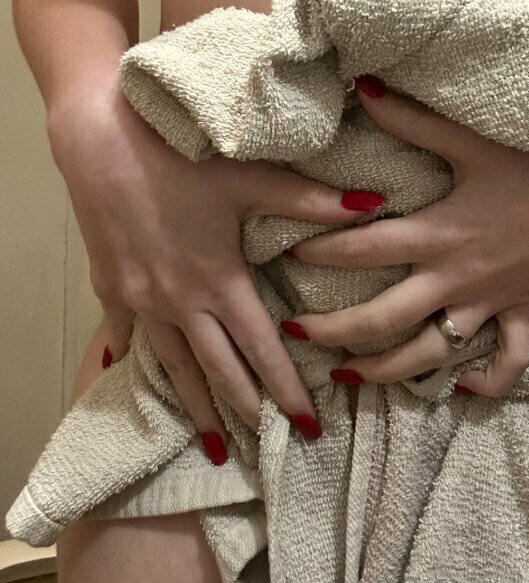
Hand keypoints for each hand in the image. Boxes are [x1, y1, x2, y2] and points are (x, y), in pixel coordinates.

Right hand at [47, 82, 382, 454]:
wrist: (101, 138)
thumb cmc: (180, 156)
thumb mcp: (251, 178)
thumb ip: (311, 201)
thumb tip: (373, 203)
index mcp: (219, 281)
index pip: (262, 349)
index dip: (287, 389)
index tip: (307, 425)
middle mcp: (179, 302)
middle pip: (219, 369)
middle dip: (247, 409)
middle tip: (269, 443)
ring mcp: (139, 299)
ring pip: (173, 365)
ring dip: (196, 405)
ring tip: (214, 442)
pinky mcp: (108, 285)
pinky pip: (124, 332)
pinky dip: (131, 356)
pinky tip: (127, 373)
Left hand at [281, 74, 528, 396]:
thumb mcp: (474, 140)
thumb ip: (414, 118)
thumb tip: (362, 86)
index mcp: (439, 235)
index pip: (363, 249)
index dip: (320, 249)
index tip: (286, 249)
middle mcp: (455, 279)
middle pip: (381, 318)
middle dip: (333, 330)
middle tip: (293, 332)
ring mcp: (486, 303)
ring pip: (427, 354)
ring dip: (385, 371)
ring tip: (347, 377)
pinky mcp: (518, 311)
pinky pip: (502, 361)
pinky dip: (480, 382)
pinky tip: (454, 389)